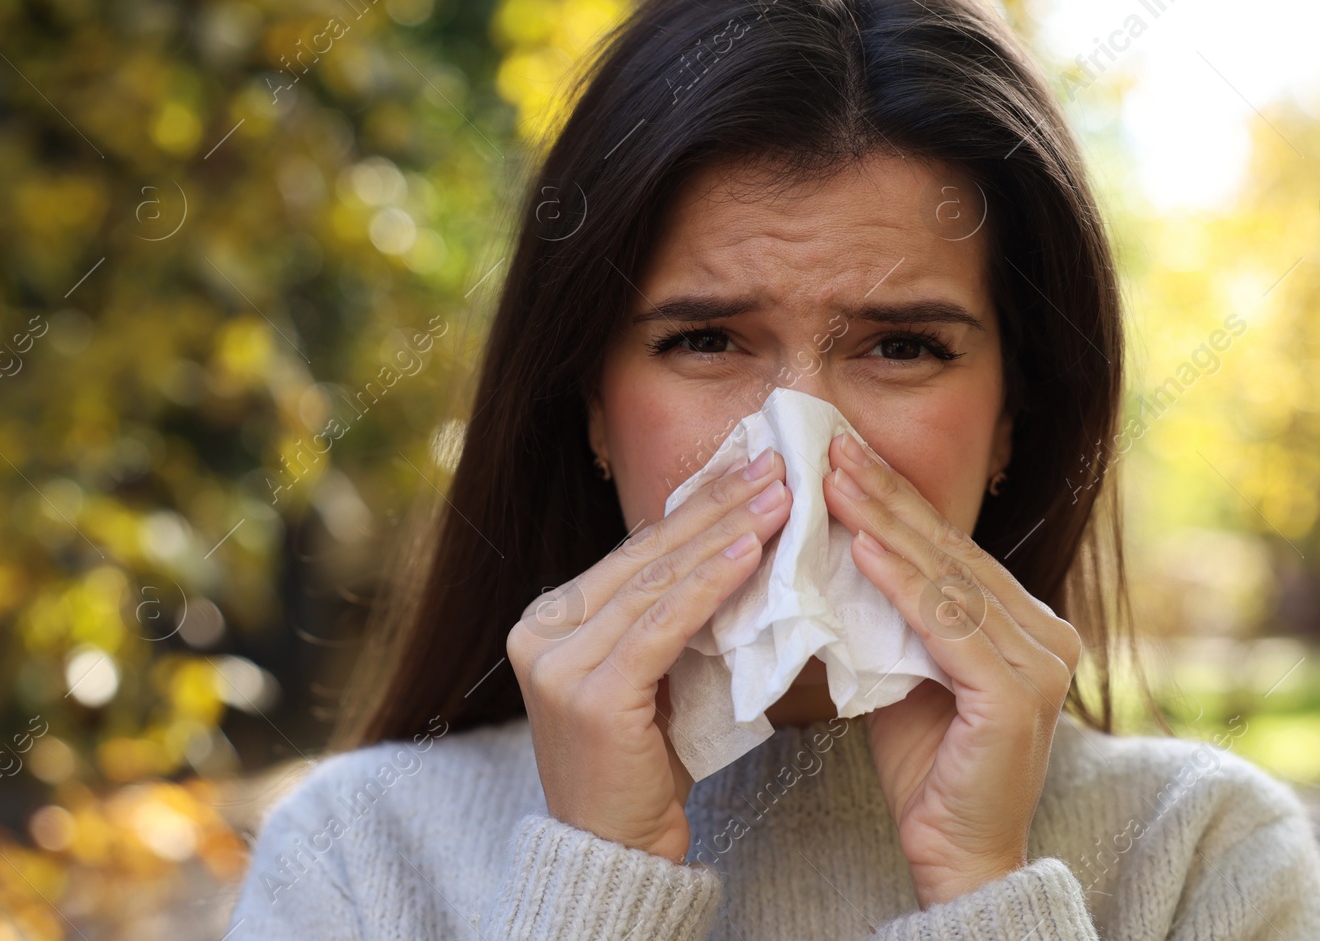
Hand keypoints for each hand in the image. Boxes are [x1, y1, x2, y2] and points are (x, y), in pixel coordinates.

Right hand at [505, 448, 791, 861]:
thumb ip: (665, 615)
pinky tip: (750, 552)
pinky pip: (664, 626)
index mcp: (548, 621)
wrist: (615, 853)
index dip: (696, 507)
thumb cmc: (642, 766)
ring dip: (726, 534)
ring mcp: (559, 665)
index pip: (635, 552)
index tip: (752, 471)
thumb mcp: (648, 675)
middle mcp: (541, 634)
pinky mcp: (592, 695)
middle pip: (647, 556)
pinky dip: (712, 585)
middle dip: (717, 506)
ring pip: (658, 582)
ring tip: (778, 499)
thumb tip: (729, 540)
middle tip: (776, 465)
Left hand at [822, 431, 1081, 906]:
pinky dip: (900, 584)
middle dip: (884, 495)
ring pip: (946, 579)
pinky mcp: (1018, 695)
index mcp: (1026, 623)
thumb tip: (849, 543)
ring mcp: (1041, 663)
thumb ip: (898, 614)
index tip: (842, 455)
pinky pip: (947, 625)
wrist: (956, 855)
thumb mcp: (906, 668)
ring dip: (883, 524)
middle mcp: (1046, 634)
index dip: (896, 498)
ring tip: (833, 481)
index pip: (950, 548)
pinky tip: (861, 547)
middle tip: (831, 446)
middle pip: (949, 552)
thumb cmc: (927, 766)